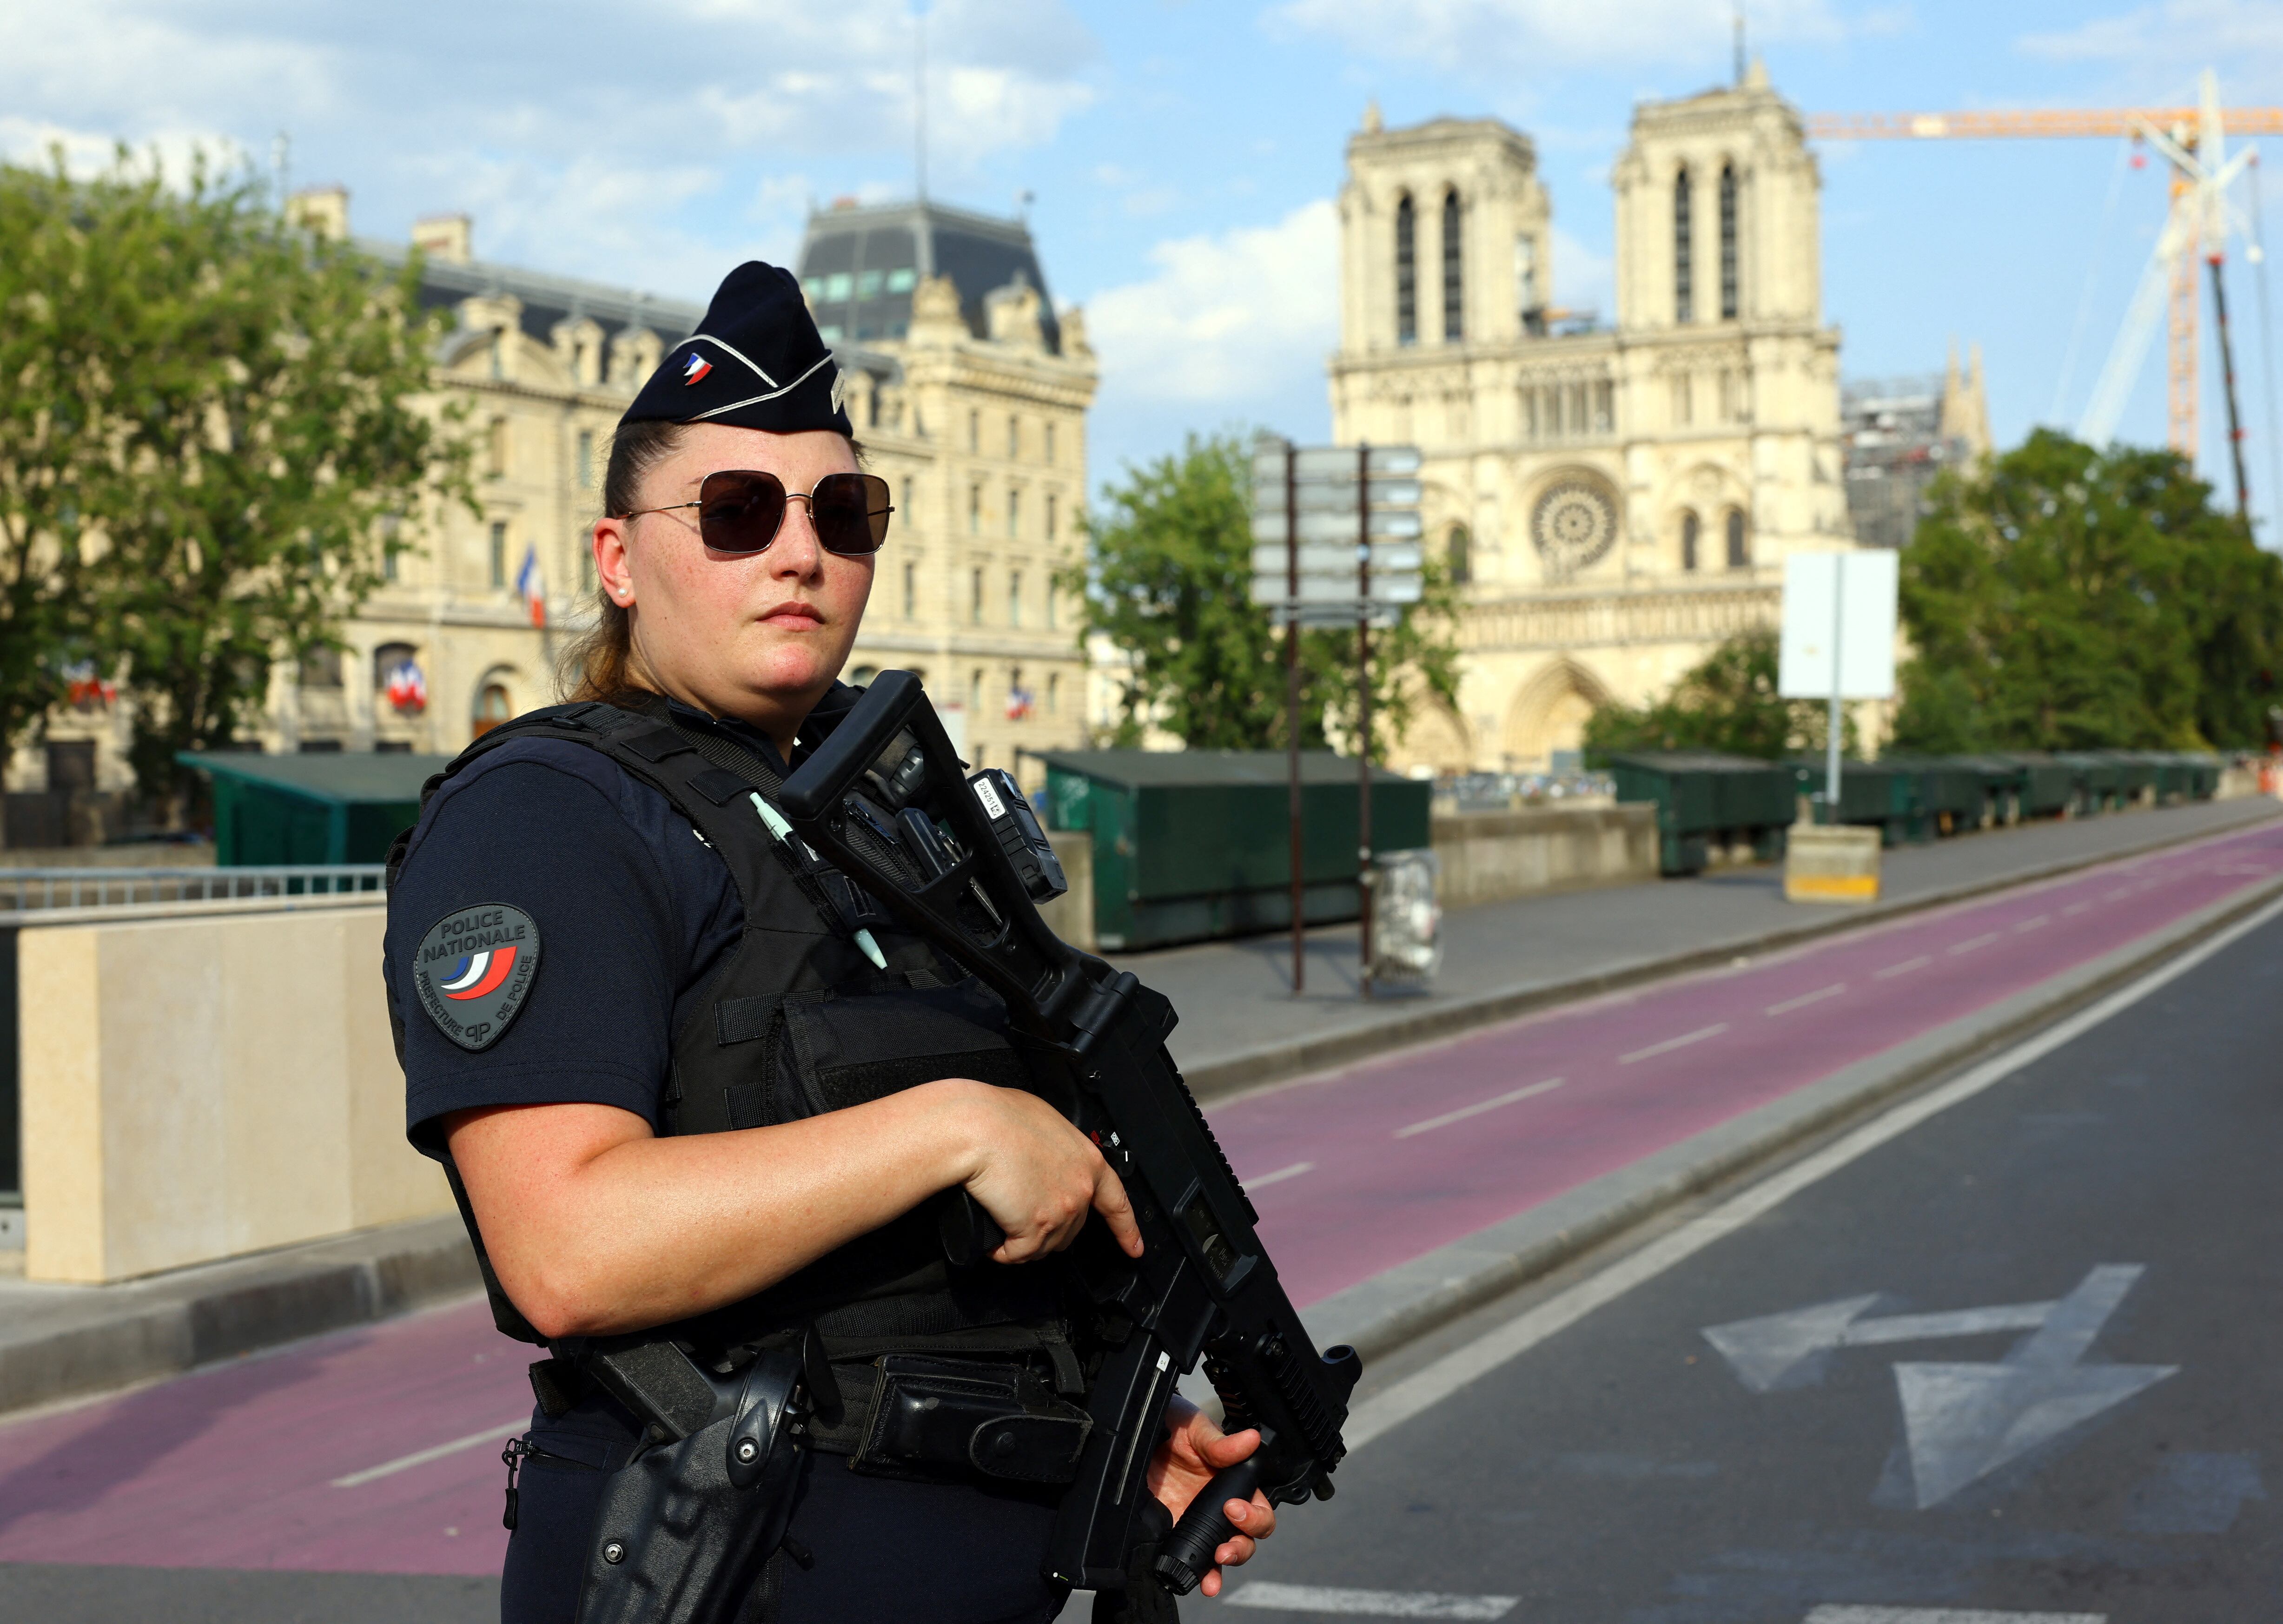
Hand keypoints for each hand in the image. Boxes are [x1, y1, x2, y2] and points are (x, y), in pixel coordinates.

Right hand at [943, 1082, 1142, 1263]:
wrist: (975, 1128)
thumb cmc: (998, 1118)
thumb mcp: (1043, 1123)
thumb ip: (1057, 1151)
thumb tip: (1044, 1162)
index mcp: (1087, 1161)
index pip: (1116, 1202)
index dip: (1125, 1229)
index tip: (1134, 1248)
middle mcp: (1081, 1189)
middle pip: (1070, 1229)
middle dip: (1045, 1228)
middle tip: (1019, 1212)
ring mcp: (1061, 1211)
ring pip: (1044, 1244)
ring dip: (1022, 1240)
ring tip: (1001, 1220)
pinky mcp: (1035, 1228)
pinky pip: (1018, 1254)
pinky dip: (1002, 1252)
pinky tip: (993, 1241)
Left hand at [1146, 1397, 1276, 1597]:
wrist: (1134, 1436)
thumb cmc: (1172, 1425)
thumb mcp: (1193, 1429)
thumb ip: (1218, 1441)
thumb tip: (1250, 1439)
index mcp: (1233, 1481)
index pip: (1259, 1506)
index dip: (1254, 1514)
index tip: (1232, 1508)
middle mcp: (1220, 1505)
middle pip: (1247, 1537)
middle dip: (1242, 1547)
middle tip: (1224, 1548)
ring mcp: (1198, 1522)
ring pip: (1224, 1554)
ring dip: (1223, 1568)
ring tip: (1212, 1578)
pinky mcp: (1175, 1533)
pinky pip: (1193, 1559)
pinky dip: (1199, 1574)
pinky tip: (1199, 1583)